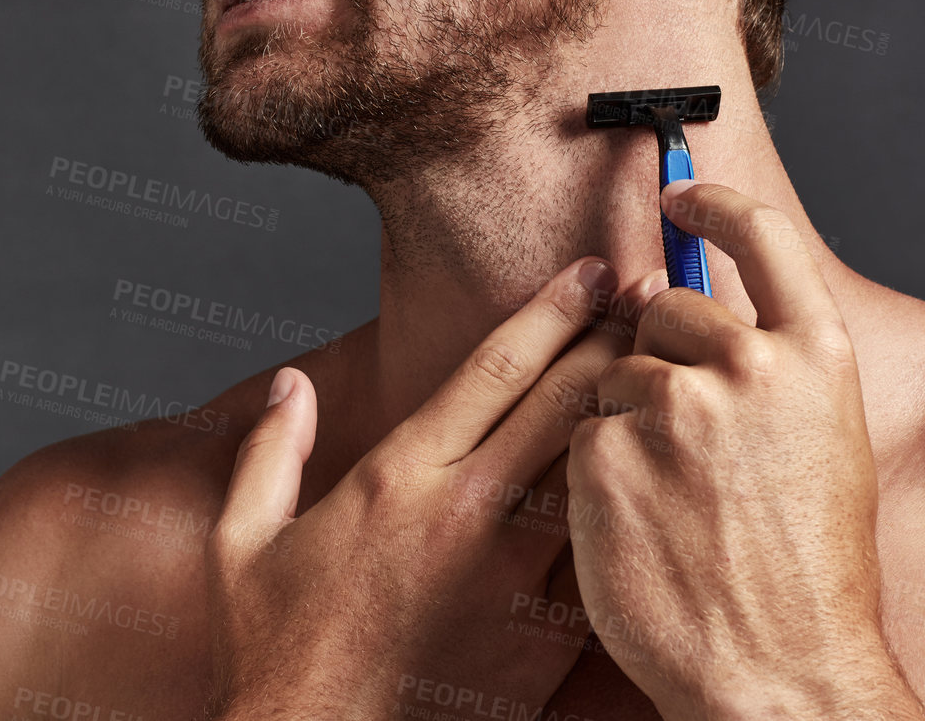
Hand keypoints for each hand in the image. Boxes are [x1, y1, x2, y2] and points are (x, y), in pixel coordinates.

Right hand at [205, 258, 631, 720]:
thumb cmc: (276, 655)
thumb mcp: (242, 544)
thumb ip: (268, 453)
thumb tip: (291, 386)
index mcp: (397, 478)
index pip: (493, 370)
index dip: (551, 310)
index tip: (590, 270)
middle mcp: (466, 517)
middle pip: (564, 404)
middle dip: (616, 338)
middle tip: (657, 294)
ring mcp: (514, 581)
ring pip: (600, 475)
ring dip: (639, 417)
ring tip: (682, 374)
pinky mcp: (543, 642)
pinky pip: (604, 563)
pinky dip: (638, 519)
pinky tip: (674, 488)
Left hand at [566, 181, 924, 720]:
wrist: (780, 671)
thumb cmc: (808, 576)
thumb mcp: (822, 450)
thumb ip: (771, 372)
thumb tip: (703, 314)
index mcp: (816, 360)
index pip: (762, 237)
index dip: (716, 204)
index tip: (681, 192)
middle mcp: (747, 366)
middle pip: (663, 306)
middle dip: (656, 350)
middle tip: (682, 430)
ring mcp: (672, 405)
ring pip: (613, 374)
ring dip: (626, 418)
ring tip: (673, 497)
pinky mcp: (605, 450)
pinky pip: (583, 434)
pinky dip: (599, 468)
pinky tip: (639, 520)